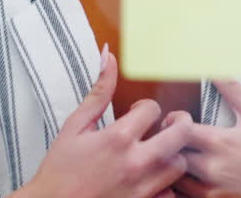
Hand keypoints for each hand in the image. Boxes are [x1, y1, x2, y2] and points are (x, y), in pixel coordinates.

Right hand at [22, 45, 193, 197]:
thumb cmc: (59, 169)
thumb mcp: (74, 126)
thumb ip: (98, 92)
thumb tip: (109, 56)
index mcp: (117, 138)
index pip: (153, 108)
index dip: (146, 107)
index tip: (137, 114)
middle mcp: (135, 162)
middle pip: (181, 133)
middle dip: (179, 123)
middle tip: (168, 124)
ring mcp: (141, 188)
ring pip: (180, 164)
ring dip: (173, 154)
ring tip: (158, 152)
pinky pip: (171, 193)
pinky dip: (167, 185)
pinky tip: (153, 178)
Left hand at [173, 80, 240, 197]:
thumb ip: (233, 89)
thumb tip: (215, 68)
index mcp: (219, 141)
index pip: (177, 128)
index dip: (172, 122)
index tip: (177, 122)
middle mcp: (211, 167)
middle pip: (168, 154)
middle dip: (165, 144)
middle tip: (169, 140)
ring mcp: (209, 190)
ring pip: (171, 179)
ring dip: (169, 167)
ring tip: (177, 158)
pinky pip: (181, 197)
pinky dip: (178, 187)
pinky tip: (186, 178)